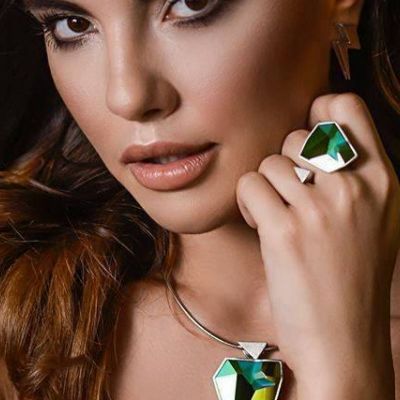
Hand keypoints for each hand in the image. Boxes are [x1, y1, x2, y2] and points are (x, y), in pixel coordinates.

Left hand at [236, 93, 399, 398]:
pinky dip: (247, 203)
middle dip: (284, 162)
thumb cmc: (351, 277)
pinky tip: (260, 224)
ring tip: (274, 215)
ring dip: (263, 186)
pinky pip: (249, 185)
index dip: (316, 115)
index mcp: (381, 180)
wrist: (343, 338)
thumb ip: (353, 174)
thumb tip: (315, 134)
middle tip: (286, 194)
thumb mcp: (375, 218)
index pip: (344, 107)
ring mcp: (320, 209)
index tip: (302, 142)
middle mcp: (354, 187)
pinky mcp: (285, 231)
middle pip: (296, 136)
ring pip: (269, 162)